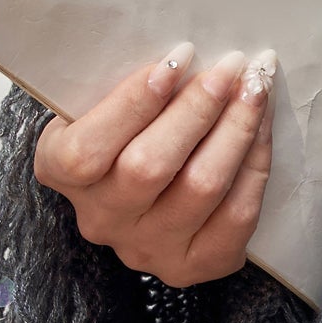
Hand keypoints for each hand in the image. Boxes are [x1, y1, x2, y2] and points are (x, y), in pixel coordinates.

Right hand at [33, 42, 277, 286]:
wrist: (147, 193)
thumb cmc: (127, 130)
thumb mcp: (104, 104)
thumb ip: (129, 89)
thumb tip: (184, 57)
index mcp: (61, 172)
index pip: (90, 148)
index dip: (137, 101)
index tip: (182, 55)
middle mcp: (101, 219)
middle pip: (150, 167)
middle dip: (200, 107)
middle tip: (233, 66)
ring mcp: (147, 249)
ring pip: (201, 188)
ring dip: (237, 130)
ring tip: (256, 88)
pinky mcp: (194, 266)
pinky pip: (236, 217)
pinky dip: (255, 166)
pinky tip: (261, 130)